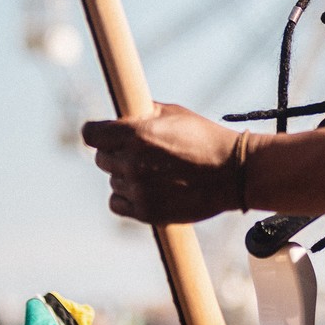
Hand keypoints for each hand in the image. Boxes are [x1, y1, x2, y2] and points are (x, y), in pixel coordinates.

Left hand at [82, 103, 242, 222]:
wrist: (233, 174)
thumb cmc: (206, 139)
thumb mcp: (176, 114)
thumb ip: (143, 113)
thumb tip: (122, 114)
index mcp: (136, 134)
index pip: (91, 135)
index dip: (97, 133)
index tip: (103, 135)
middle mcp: (132, 162)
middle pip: (101, 158)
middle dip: (116, 153)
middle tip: (139, 153)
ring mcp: (138, 188)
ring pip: (112, 180)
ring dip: (125, 175)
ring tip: (154, 172)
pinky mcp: (145, 211)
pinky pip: (116, 203)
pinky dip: (126, 197)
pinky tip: (144, 189)